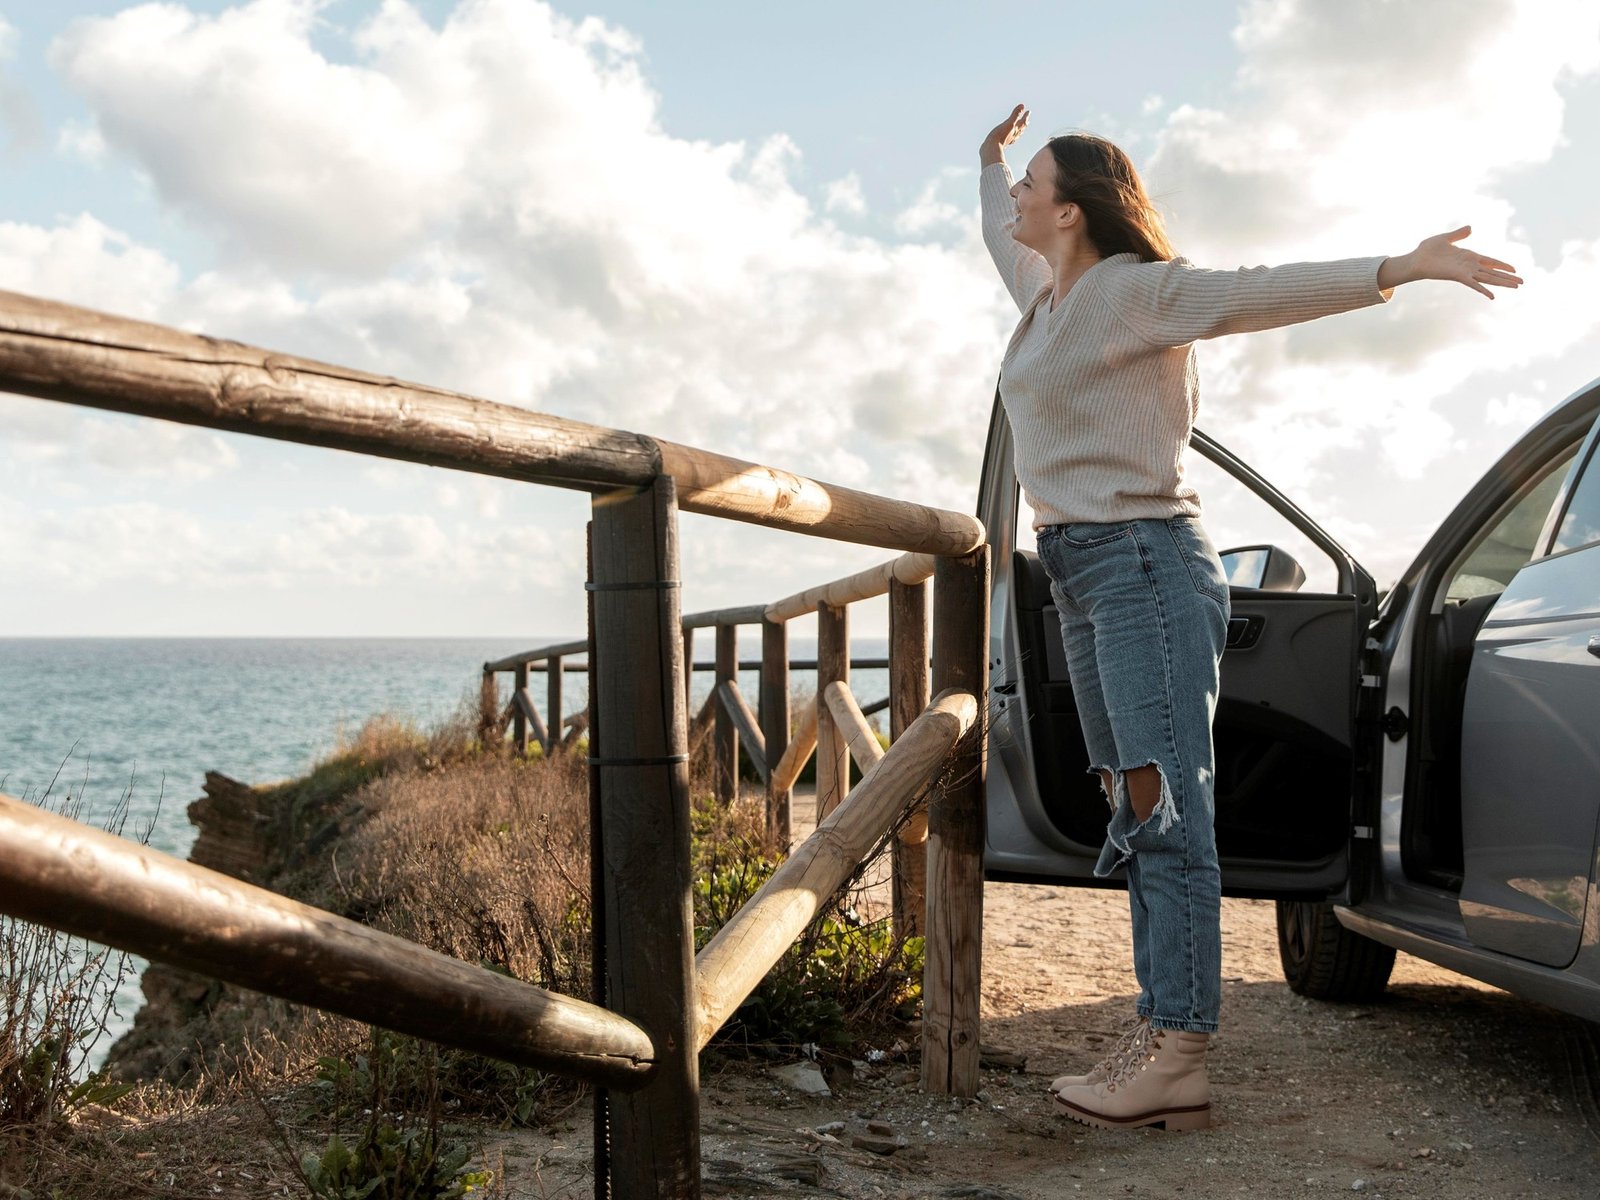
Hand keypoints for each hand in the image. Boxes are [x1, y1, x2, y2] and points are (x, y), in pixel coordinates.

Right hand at [980, 104, 1028, 165]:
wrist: (990, 149)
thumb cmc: (999, 136)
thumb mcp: (1008, 123)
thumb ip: (1015, 114)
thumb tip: (1022, 106)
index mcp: (1014, 130)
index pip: (1022, 122)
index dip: (1025, 116)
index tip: (1028, 111)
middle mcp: (1012, 135)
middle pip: (1020, 129)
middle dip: (1023, 124)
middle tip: (1027, 121)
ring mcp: (1007, 140)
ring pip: (1015, 135)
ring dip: (1018, 132)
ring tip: (1020, 130)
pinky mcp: (1001, 144)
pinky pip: (1008, 140)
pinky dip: (1010, 138)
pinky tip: (1008, 139)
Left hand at [1381, 226, 1522, 298]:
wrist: (1415, 259)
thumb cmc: (1427, 250)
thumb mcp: (1445, 238)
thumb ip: (1459, 234)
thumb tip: (1471, 228)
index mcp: (1469, 257)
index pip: (1491, 262)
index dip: (1503, 265)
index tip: (1515, 269)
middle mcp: (1469, 266)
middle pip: (1493, 273)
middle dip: (1508, 277)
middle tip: (1522, 283)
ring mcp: (1465, 272)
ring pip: (1489, 279)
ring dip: (1503, 283)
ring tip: (1517, 287)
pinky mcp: (1458, 276)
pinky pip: (1474, 284)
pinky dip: (1483, 290)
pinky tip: (1493, 296)